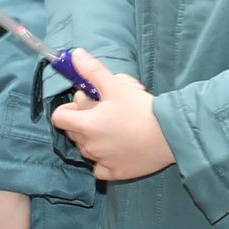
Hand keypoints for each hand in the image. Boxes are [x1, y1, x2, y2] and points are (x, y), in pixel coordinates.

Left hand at [52, 50, 175, 181]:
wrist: (170, 134)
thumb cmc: (142, 109)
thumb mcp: (116, 85)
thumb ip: (92, 70)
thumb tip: (75, 55)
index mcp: (86, 125)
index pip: (59, 117)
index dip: (68, 107)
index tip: (85, 102)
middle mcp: (90, 146)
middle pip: (73, 132)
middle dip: (83, 120)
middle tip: (105, 110)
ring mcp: (102, 162)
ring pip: (86, 149)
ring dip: (93, 138)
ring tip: (115, 126)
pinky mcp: (116, 173)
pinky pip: (100, 168)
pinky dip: (103, 160)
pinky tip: (117, 149)